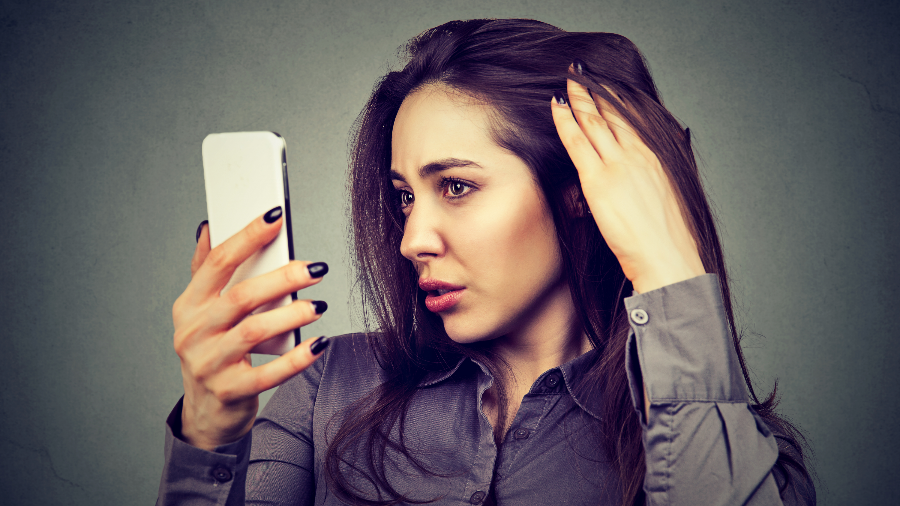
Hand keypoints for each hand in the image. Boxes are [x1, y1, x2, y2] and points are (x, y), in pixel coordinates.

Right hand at [172, 208, 329, 449]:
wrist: (207, 412)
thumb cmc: (213, 351)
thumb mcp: (201, 312)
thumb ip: (205, 271)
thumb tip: (208, 227)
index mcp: (189, 305)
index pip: (217, 263)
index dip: (247, 236)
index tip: (276, 216)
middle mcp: (194, 333)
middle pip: (241, 296)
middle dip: (282, 278)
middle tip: (315, 268)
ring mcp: (209, 365)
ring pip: (254, 332)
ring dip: (292, 315)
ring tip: (318, 305)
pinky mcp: (231, 392)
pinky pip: (269, 373)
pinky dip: (297, 358)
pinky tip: (319, 343)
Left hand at [550, 72, 704, 292]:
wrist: (668, 258)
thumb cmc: (669, 239)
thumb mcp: (669, 198)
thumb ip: (654, 177)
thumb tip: (649, 169)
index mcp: (656, 157)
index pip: (631, 119)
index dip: (615, 100)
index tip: (604, 86)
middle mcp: (638, 153)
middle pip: (612, 114)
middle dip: (595, 91)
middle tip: (581, 74)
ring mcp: (618, 165)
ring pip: (594, 121)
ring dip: (579, 98)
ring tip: (568, 82)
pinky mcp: (599, 180)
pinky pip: (578, 141)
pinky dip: (566, 120)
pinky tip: (558, 106)